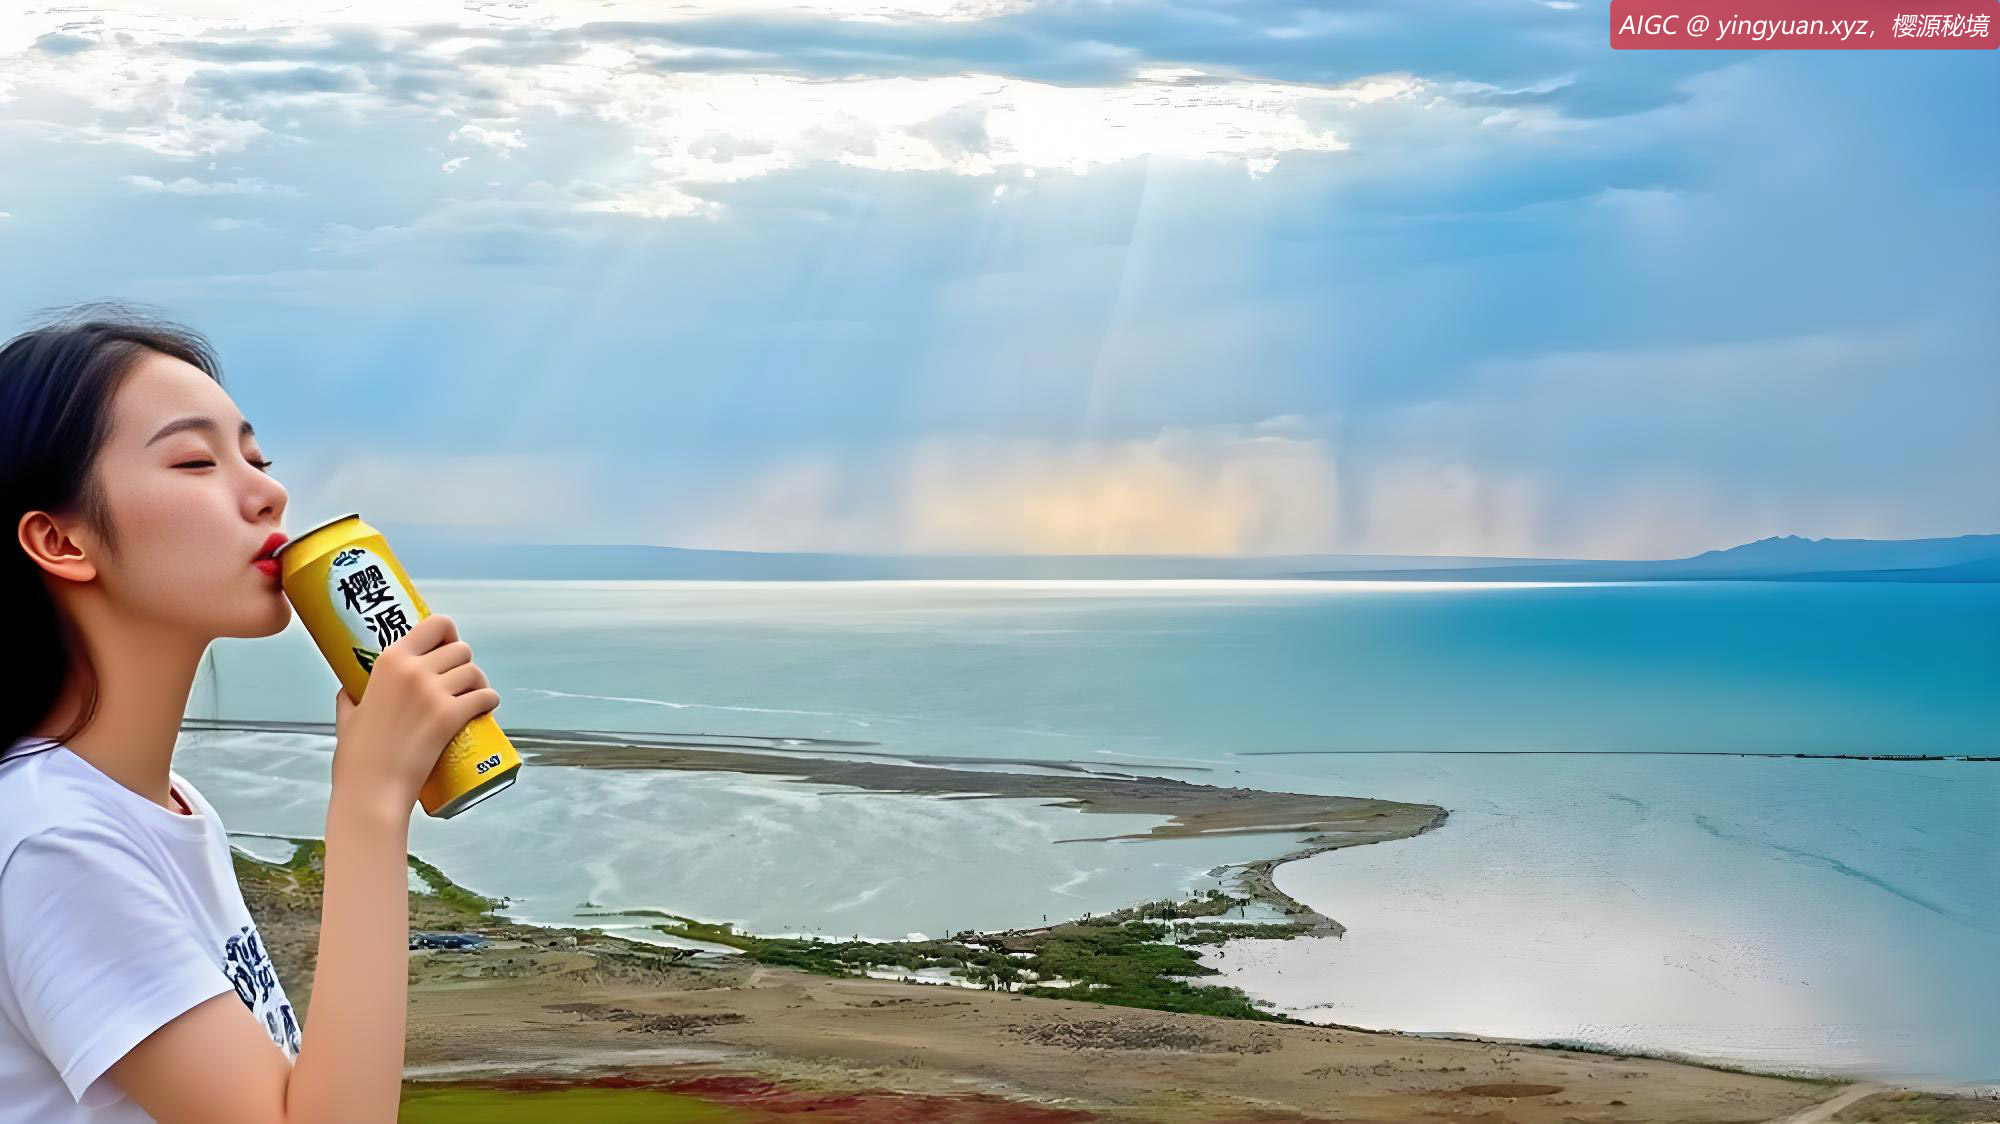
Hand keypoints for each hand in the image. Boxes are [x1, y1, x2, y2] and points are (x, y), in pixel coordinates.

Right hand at [329, 613, 500, 819]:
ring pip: (475, 672)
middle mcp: (414, 670)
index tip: (447, 647)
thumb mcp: (347, 714)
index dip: (448, 634)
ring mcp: (434, 693)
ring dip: (479, 683)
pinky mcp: (451, 716)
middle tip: (460, 681)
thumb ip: (350, 695)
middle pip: (461, 649)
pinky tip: (486, 708)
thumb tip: (350, 689)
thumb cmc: (357, 756)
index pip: (436, 624)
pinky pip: (486, 697)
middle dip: (464, 663)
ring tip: (473, 696)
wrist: (371, 789)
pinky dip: (490, 701)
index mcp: (390, 661)